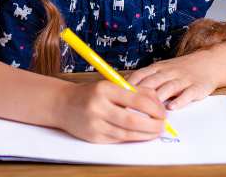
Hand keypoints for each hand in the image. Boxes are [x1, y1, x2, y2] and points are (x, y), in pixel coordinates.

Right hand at [51, 79, 166, 142]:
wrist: (62, 104)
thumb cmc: (90, 93)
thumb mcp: (111, 85)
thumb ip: (135, 91)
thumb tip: (158, 104)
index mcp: (104, 89)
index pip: (137, 101)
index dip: (155, 109)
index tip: (163, 113)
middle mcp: (98, 107)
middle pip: (134, 120)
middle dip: (154, 125)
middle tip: (163, 126)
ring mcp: (95, 124)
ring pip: (128, 133)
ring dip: (146, 135)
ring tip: (156, 132)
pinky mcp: (94, 137)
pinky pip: (119, 140)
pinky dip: (132, 138)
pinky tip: (140, 134)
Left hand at [126, 51, 219, 110]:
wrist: (208, 63)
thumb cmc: (179, 70)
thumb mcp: (161, 70)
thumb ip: (145, 80)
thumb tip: (123, 91)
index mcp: (157, 69)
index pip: (139, 76)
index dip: (128, 86)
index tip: (117, 98)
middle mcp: (168, 73)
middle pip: (151, 82)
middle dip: (139, 95)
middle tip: (128, 108)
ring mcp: (182, 79)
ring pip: (168, 87)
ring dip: (158, 99)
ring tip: (149, 111)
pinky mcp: (196, 87)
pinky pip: (187, 93)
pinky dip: (180, 101)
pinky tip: (173, 108)